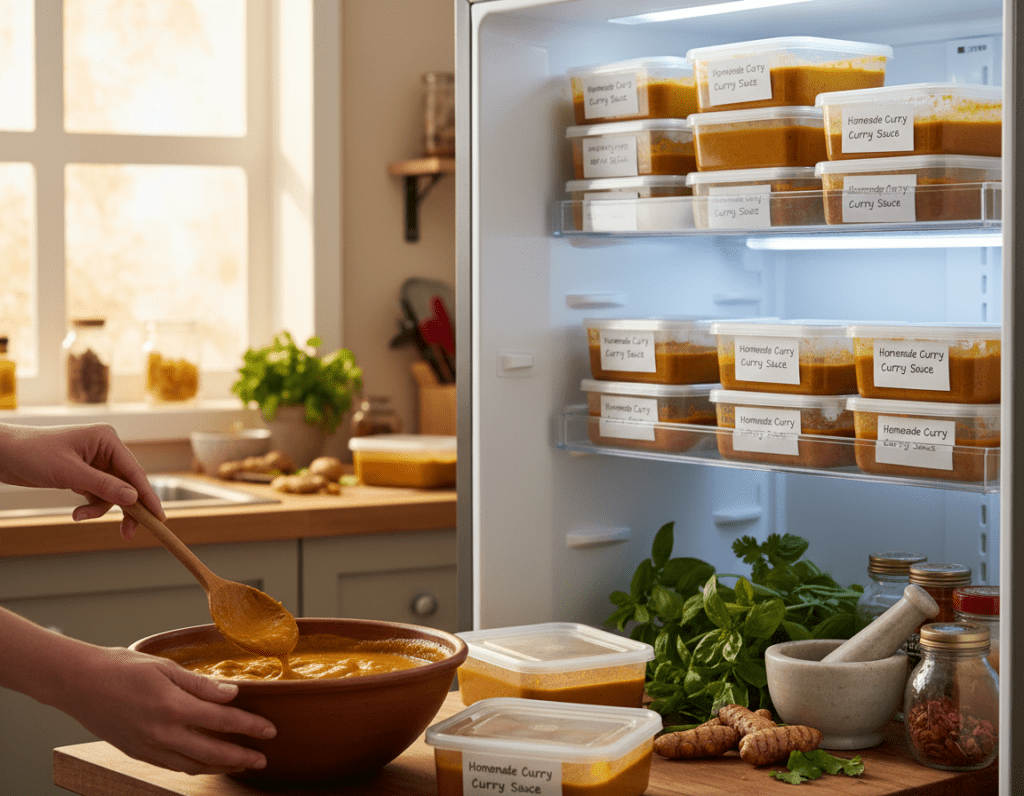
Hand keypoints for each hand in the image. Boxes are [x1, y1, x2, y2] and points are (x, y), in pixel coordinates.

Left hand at [0, 423, 163, 538]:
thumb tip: (134, 499)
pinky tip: (76, 512)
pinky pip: (98, 495)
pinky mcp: (85, 474)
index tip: (159, 516)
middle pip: (127, 484)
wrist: (3, 454)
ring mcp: (95, 462)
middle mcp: (105, 450)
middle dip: (125, 508)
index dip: (148, 496)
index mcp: (107, 440)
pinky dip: (90, 506)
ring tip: (79, 517)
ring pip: (112, 493)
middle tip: (129, 532)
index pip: (135, 471)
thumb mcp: (70, 473)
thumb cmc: (33, 454)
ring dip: (99, 509)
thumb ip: (103, 486)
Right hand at [54, 643, 275, 774]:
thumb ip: (200, 685)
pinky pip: (172, 767)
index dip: (250, 728)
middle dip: (241, 757)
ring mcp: (148, 747)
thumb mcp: (166, 667)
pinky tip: (206, 764)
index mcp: (173, 707)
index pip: (223, 722)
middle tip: (262, 759)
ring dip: (220, 767)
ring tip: (240, 764)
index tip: (270, 731)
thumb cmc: (122, 667)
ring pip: (192, 766)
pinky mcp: (136, 753)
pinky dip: (194, 768)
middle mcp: (162, 733)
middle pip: (213, 752)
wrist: (78, 683)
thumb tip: (231, 695)